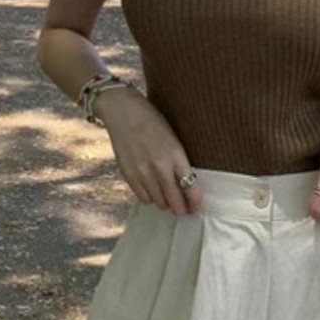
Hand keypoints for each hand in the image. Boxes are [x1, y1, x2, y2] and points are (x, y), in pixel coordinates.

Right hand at [92, 86, 200, 215]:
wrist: (124, 111)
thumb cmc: (153, 121)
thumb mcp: (173, 138)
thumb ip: (179, 161)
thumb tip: (187, 184)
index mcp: (175, 154)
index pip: (190, 187)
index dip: (194, 201)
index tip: (196, 205)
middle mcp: (159, 167)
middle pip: (174, 201)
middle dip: (181, 208)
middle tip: (184, 208)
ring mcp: (142, 172)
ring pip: (159, 202)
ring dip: (165, 202)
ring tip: (167, 197)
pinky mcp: (128, 175)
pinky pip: (143, 198)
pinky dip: (150, 197)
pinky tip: (153, 190)